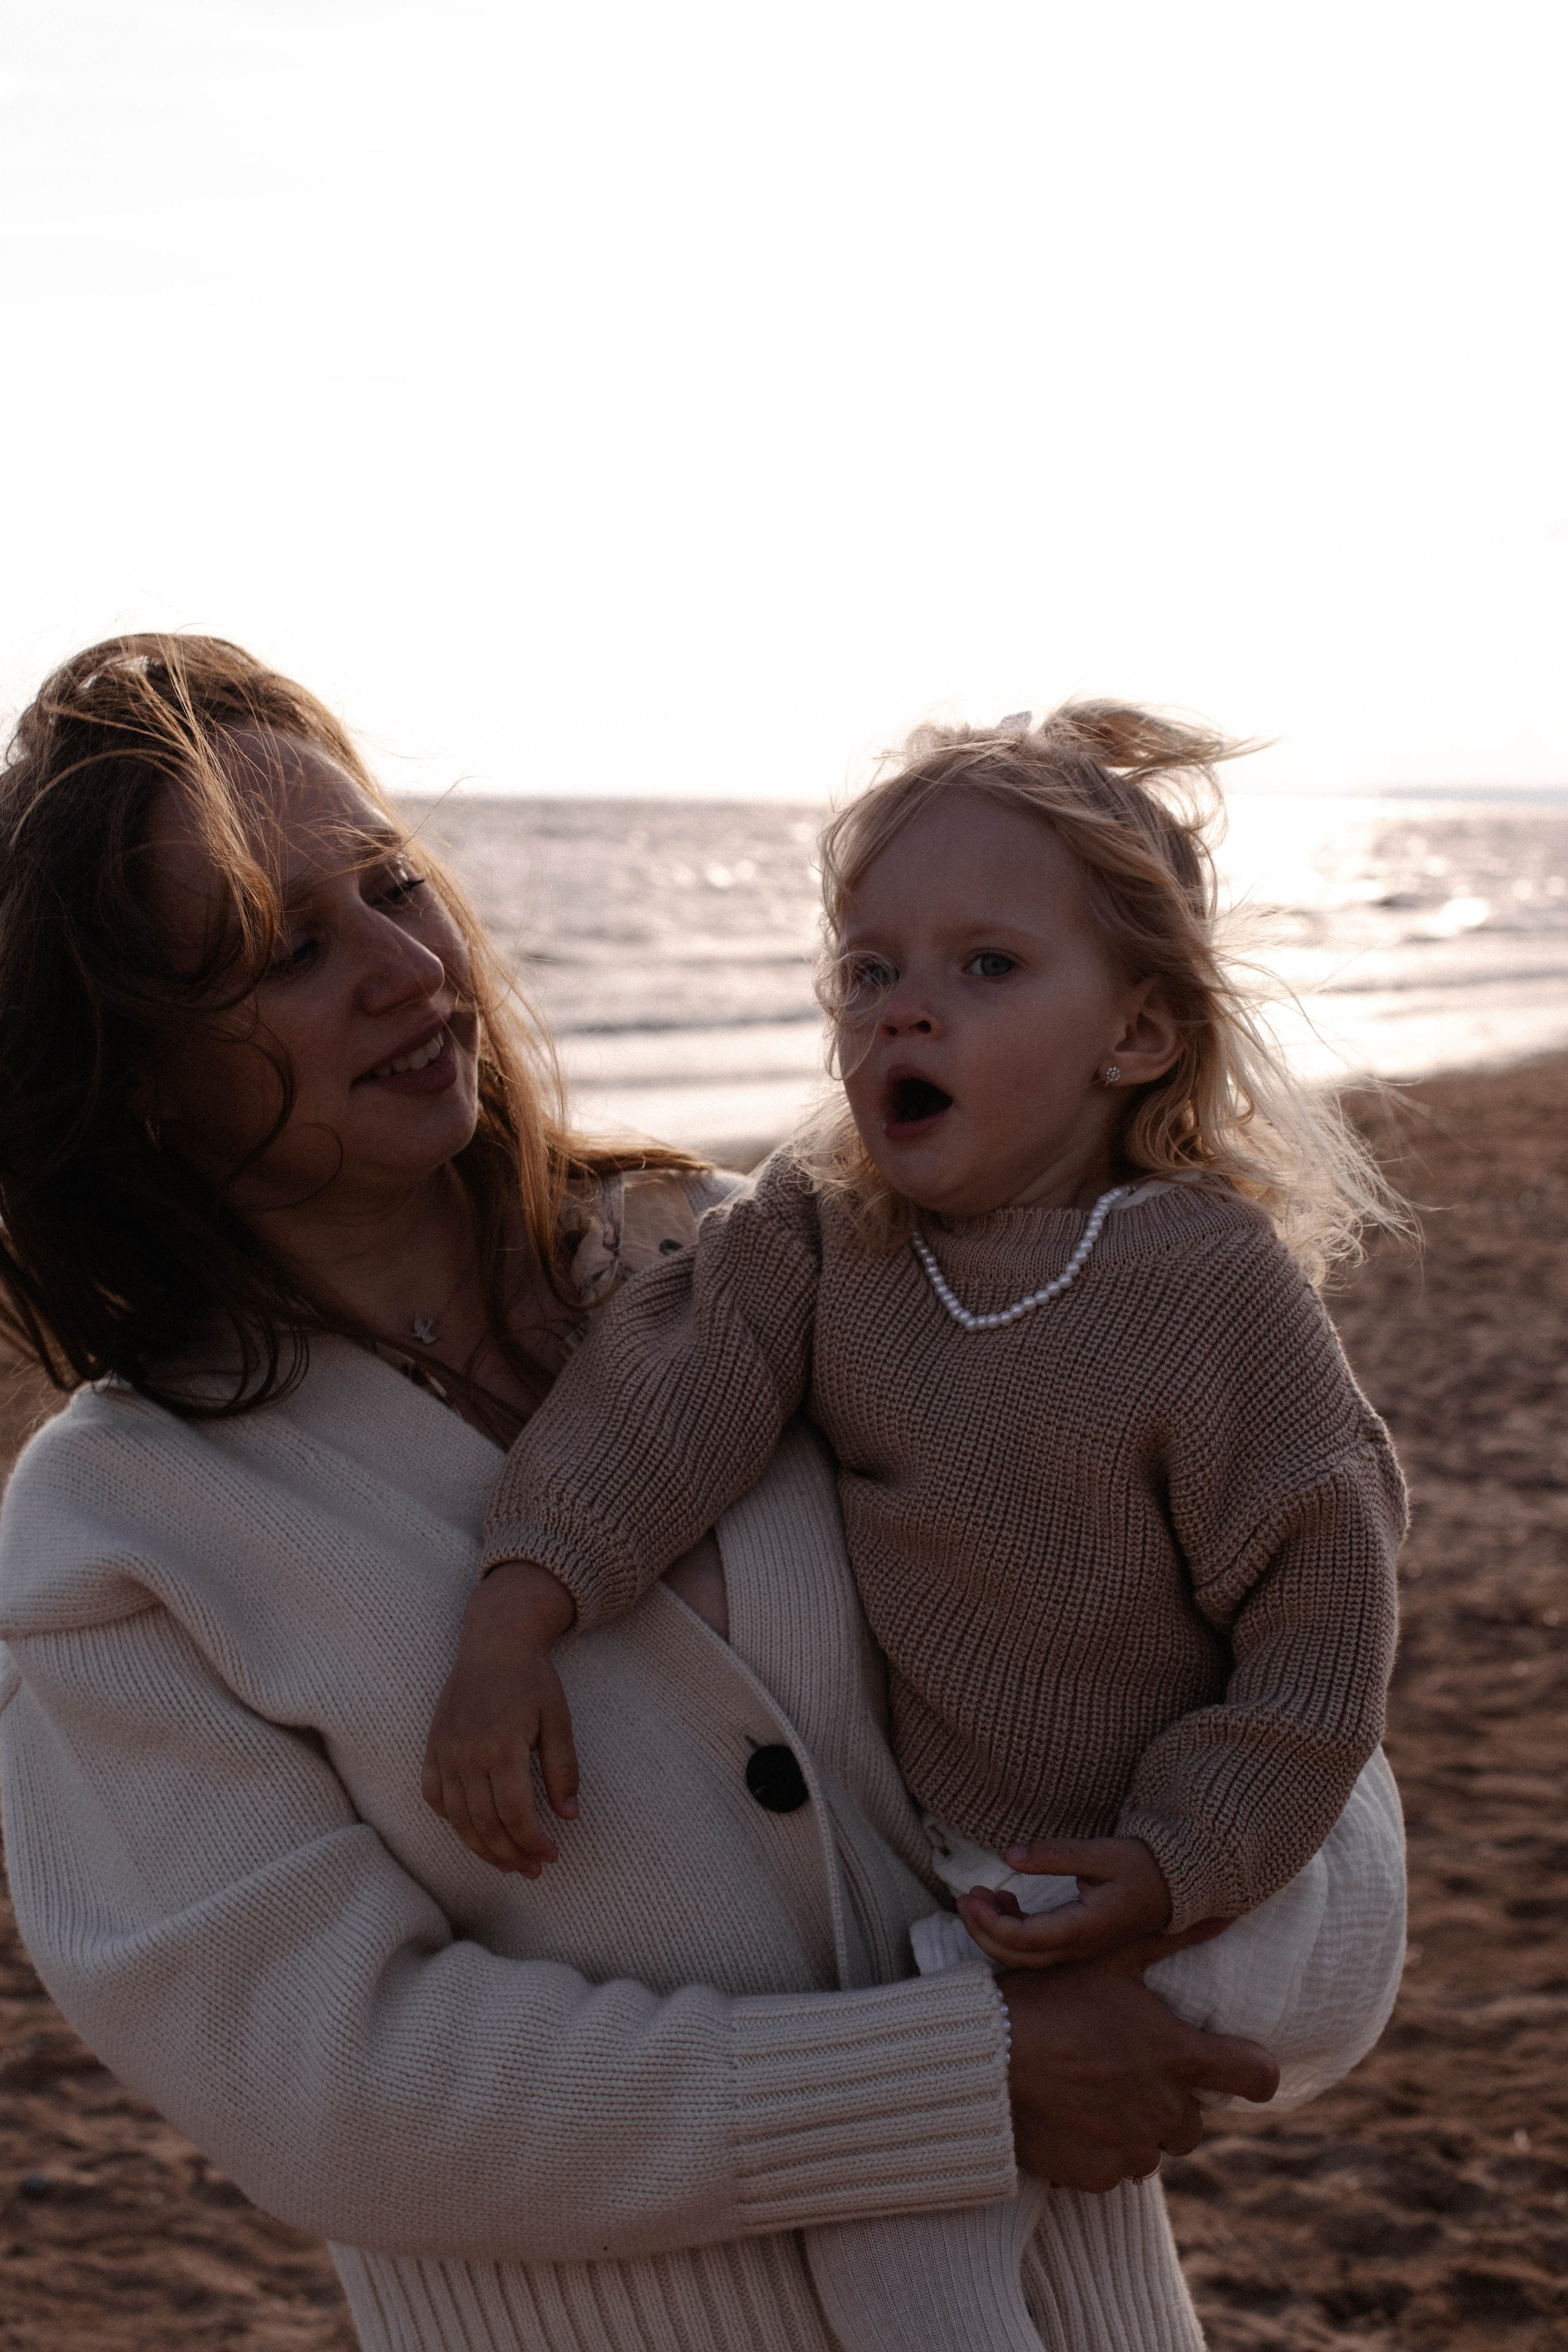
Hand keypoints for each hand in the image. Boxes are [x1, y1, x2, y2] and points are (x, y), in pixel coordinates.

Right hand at [421, 1561, 579, 1874]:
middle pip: (485, 1825)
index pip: (515, 1815)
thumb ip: (563, 1770)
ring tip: (507, 1862)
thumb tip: (569, 1817)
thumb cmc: (532, 1679)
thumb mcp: (558, 1720)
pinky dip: (451, 1820)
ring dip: (482, 1848)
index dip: (533, 1842)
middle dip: (511, 1855)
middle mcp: (466, 1755)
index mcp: (501, 1748)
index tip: (551, 1856)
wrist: (494, 1641)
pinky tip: (472, 1830)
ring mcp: (445, 1753)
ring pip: (457, 1820)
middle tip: (532, 1870)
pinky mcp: (433, 1748)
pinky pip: (434, 1797)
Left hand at [959, 1835, 1175, 1968]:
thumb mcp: (1100, 1853)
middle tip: (965, 1897)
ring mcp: (1077, 1948)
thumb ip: (1054, 1855)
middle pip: (1016, 1955)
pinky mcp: (1077, 1941)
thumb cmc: (1143, 1867)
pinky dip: (1013, 1928)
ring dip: (996, 1929)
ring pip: (1024, 1955)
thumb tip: (1010, 1855)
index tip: (970, 1894)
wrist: (1177, 1886)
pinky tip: (1007, 1900)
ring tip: (981, 1895)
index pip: (1022, 1938)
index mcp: (1082, 1929)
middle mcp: (1077, 1947)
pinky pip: (1036, 1946)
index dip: (989, 1921)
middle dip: (982, 1930)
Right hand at [1001, 1934, 1278, 2188]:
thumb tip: (1228, 1912)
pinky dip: (1099, 2150)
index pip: (1257, 2076)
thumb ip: (1174, 1939)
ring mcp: (1132, 2147)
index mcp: (1178, 2056)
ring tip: (1092, 2093)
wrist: (983, 2056)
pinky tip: (1069, 2118)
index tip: (1229, 2065)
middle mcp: (1166, 2109)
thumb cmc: (1048, 1998)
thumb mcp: (1110, 1958)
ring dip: (1135, 2128)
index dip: (1250, 2070)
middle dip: (1169, 2101)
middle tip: (1125, 2072)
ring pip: (1154, 2148)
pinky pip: (1115, 2170)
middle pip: (1195, 2120)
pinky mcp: (1098, 2175)